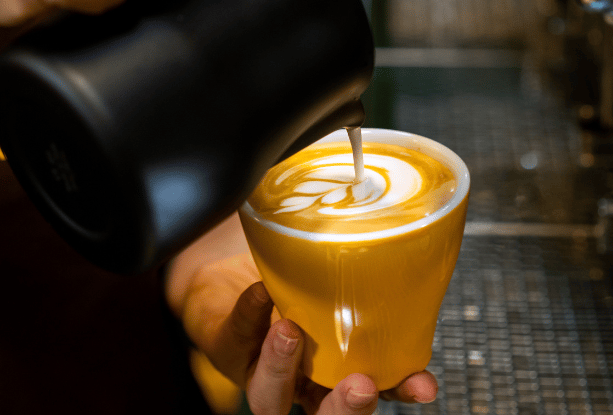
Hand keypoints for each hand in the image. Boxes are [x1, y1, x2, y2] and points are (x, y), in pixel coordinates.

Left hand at [166, 215, 437, 414]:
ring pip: (269, 394)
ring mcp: (260, 370)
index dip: (398, 393)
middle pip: (322, 413)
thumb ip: (359, 281)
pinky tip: (260, 292)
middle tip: (361, 386)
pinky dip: (249, 315)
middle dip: (343, 407)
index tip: (424, 384)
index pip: (374, 391)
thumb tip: (411, 250)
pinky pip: (236, 337)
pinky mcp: (226, 347)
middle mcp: (300, 380)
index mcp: (334, 371)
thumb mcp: (331, 282)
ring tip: (290, 332)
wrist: (231, 276)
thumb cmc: (291, 283)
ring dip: (282, 367)